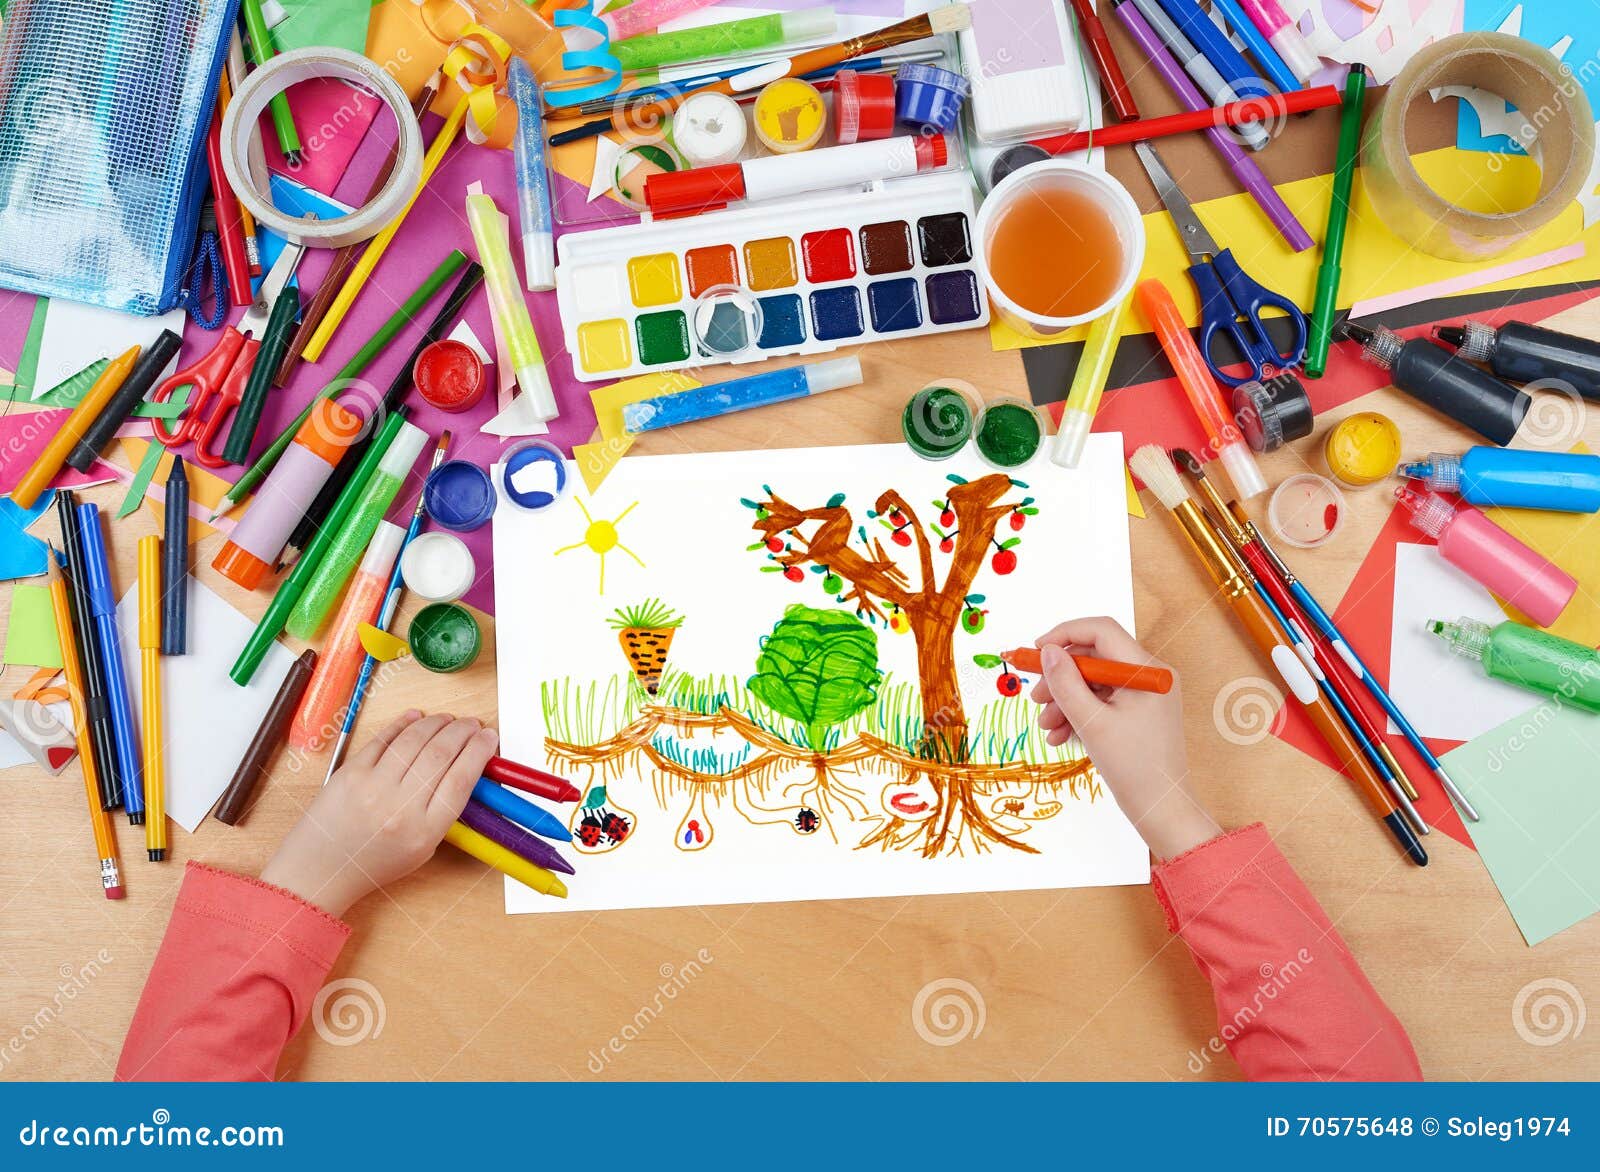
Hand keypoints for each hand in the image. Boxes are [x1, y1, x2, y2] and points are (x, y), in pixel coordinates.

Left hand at [260, 711, 498, 915]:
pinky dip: (403, 723)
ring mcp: (372, 787)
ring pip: (415, 740)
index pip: (462, 779)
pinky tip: (416, 718)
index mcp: (424, 831)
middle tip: (472, 725)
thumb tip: (466, 766)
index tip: (489, 738)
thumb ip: (444, 810)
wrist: (321, 869)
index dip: (480, 751)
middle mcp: (399, 807)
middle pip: (442, 753)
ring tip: (448, 720)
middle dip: (463, 731)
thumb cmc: (373, 862)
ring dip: (437, 723)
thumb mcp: (423, 848)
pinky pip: (384, 739)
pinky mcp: (350, 772)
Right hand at [1031, 617, 1218, 860]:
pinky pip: (1103, 700)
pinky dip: (1080, 713)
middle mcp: (1151, 675)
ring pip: (1095, 681)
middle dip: (1061, 677)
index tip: (1036, 652)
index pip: (1101, 631)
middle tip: (1036, 697)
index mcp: (1148, 670)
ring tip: (1047, 726)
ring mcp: (1146, 694)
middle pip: (1095, 657)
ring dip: (1066, 699)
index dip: (1064, 635)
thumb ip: (1066, 683)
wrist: (1161, 809)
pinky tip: (1061, 736)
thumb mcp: (1091, 723)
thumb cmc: (1134, 768)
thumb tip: (1048, 652)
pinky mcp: (1140, 711)